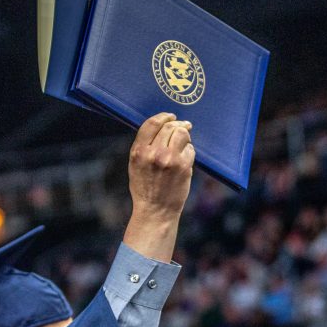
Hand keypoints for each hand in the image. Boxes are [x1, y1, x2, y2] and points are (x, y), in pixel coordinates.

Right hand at [123, 113, 194, 261]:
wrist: (156, 210)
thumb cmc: (145, 187)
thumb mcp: (136, 164)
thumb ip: (144, 145)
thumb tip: (161, 126)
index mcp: (139, 151)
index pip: (152, 124)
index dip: (163, 116)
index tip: (170, 116)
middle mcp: (154, 153)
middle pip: (169, 127)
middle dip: (178, 124)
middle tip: (184, 126)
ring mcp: (170, 159)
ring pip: (182, 134)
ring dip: (185, 136)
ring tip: (184, 142)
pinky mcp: (183, 167)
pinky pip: (190, 150)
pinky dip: (189, 151)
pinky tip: (185, 159)